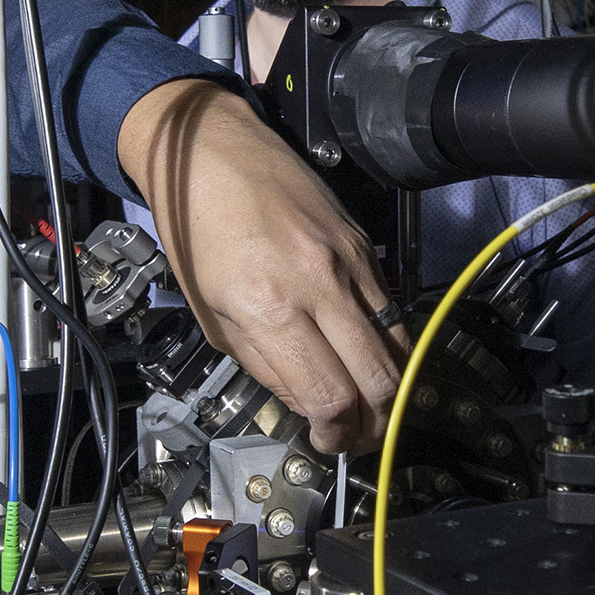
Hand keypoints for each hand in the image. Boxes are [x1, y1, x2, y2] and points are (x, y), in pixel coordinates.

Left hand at [120, 79, 399, 452]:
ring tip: (373, 405)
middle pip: (379, 380)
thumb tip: (308, 403)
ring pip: (397, 347)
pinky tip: (371, 356)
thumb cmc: (197, 229)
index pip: (329, 396)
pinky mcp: (364, 244)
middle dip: (376, 423)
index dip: (338, 435)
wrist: (210, 151)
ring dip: (391, 388)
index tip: (331, 443)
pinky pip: (392, 308)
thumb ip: (265, 366)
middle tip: (361, 436)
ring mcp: (347, 262)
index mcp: (267, 309)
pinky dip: (389, 343)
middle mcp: (316, 285)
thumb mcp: (212, 315)